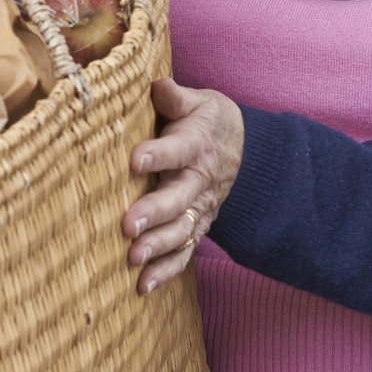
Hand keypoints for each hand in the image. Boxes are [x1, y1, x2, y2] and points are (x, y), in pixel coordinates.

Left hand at [121, 78, 244, 295]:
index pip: (177, 149)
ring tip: (133, 258)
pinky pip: (183, 253)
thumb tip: (156, 85)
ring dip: (158, 246)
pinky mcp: (197, 227)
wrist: (243, 151)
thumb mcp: (199, 102)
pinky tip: (142, 287)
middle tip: (128, 225)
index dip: (157, 154)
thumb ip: (176, 97)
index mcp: (195, 144)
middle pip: (177, 198)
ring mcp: (199, 208)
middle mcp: (197, 180)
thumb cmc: (207, 121)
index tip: (135, 160)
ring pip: (180, 230)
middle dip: (154, 213)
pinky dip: (166, 271)